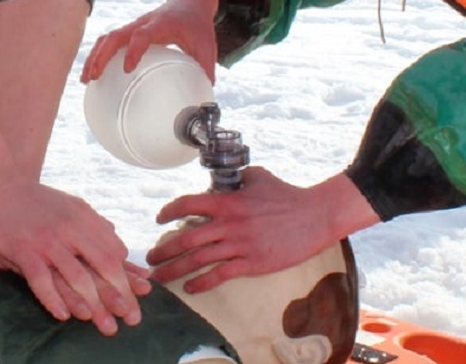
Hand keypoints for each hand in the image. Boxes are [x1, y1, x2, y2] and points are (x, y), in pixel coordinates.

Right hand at [0, 178, 151, 334]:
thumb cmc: (36, 201)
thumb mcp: (72, 205)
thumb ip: (94, 225)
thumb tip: (118, 243)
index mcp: (84, 218)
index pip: (113, 250)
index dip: (127, 273)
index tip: (137, 292)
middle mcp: (70, 229)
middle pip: (103, 264)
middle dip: (120, 292)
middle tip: (131, 316)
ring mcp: (48, 241)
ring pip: (76, 276)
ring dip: (92, 302)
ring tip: (103, 322)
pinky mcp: (24, 250)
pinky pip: (42, 280)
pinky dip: (53, 299)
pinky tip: (63, 315)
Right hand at [81, 0, 219, 83]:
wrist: (191, 1)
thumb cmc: (198, 24)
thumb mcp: (207, 46)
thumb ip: (205, 71)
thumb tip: (202, 100)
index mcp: (162, 24)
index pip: (142, 34)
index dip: (133, 50)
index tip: (127, 69)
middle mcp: (144, 23)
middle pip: (115, 35)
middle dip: (102, 56)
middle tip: (94, 77)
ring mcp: (135, 26)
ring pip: (108, 37)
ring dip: (95, 56)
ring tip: (86, 78)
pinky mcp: (131, 31)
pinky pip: (110, 40)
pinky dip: (99, 54)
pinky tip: (94, 72)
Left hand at [145, 167, 342, 292]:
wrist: (314, 216)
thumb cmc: (288, 195)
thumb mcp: (259, 177)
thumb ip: (238, 178)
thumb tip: (227, 179)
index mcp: (228, 201)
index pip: (188, 205)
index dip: (169, 211)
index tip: (159, 220)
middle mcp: (229, 224)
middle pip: (186, 239)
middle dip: (163, 250)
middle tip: (150, 258)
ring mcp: (240, 245)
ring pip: (198, 260)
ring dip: (175, 270)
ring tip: (160, 278)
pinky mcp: (252, 263)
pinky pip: (220, 275)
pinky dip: (201, 283)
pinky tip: (190, 288)